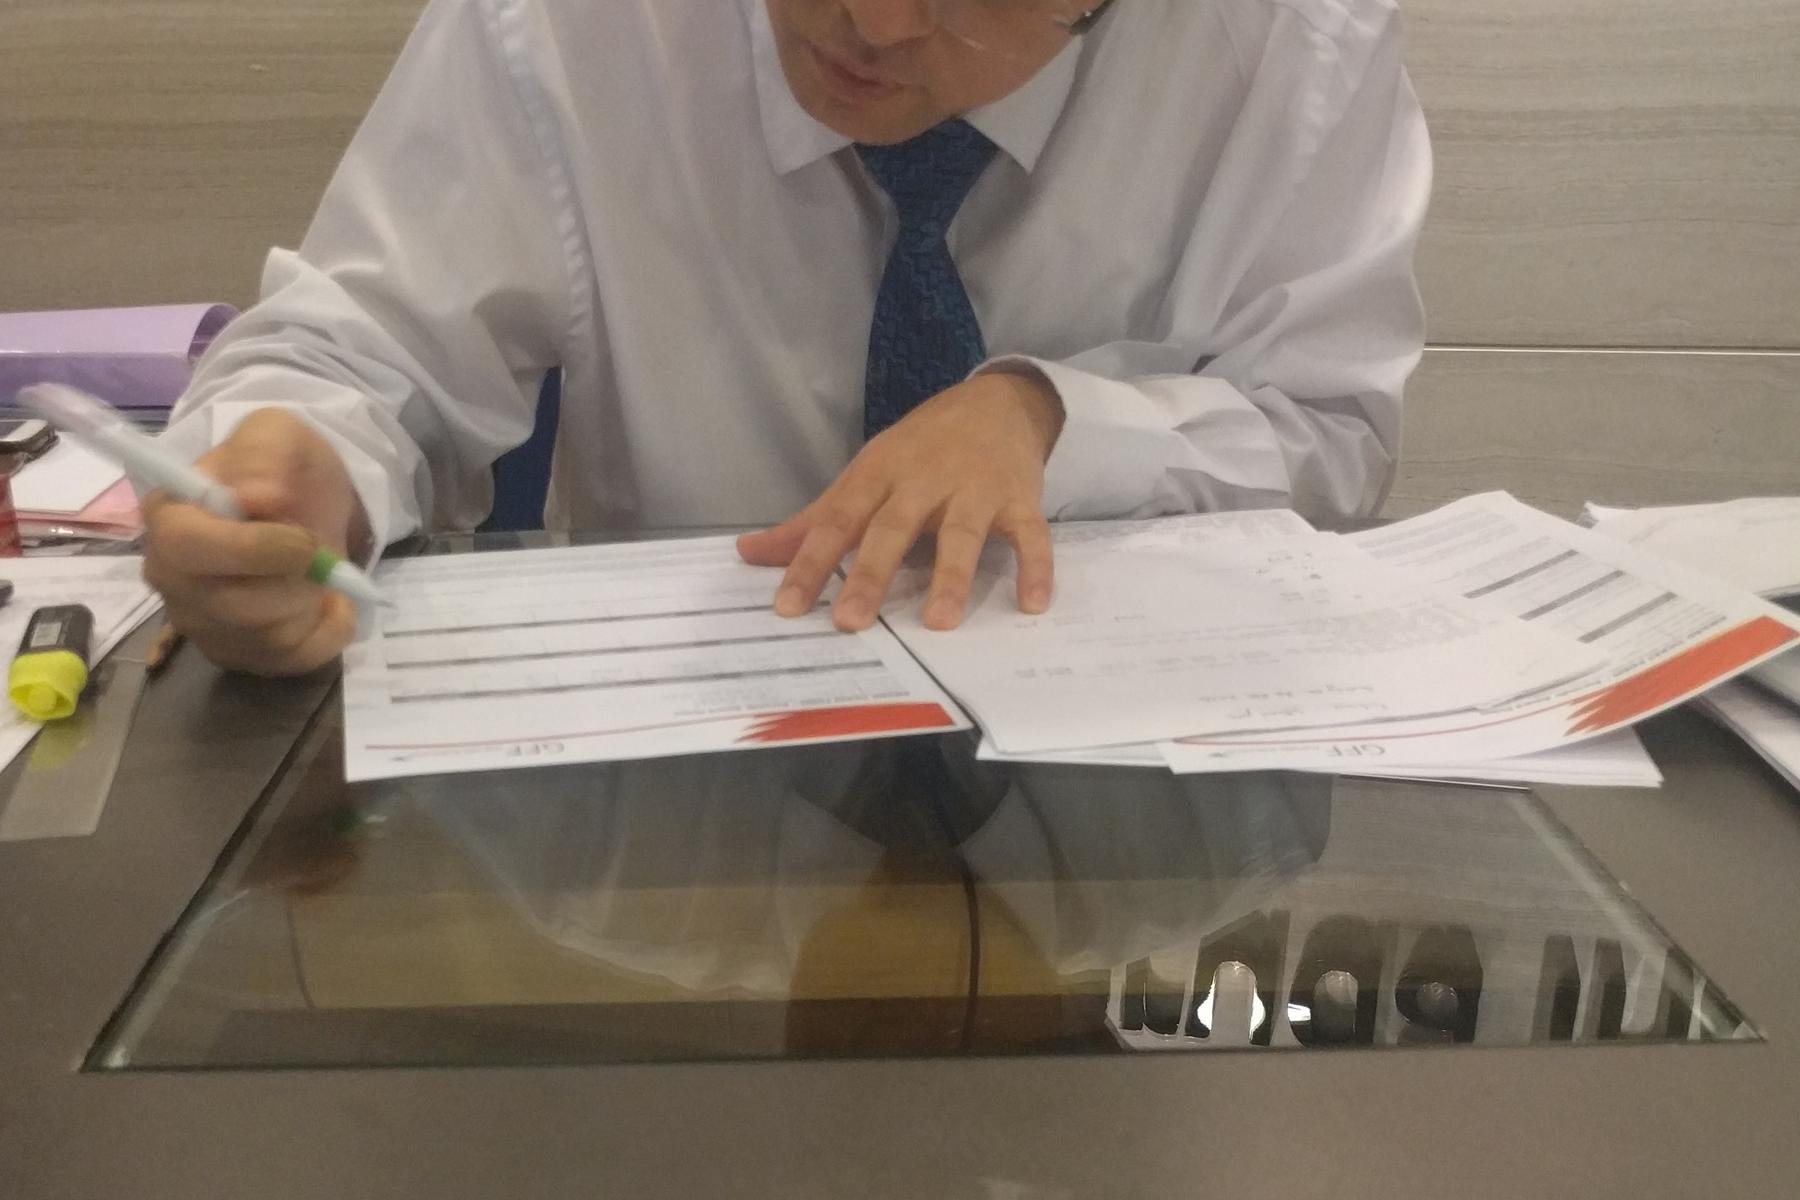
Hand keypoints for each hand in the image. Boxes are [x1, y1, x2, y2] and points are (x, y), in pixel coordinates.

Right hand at [141, 407, 369, 675]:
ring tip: (318, 572)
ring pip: (266, 637)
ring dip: (312, 602)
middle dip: (294, 581)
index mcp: (168, 518)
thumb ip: (265, 453)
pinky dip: (329, 633)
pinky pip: (292, 662)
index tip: (302, 540)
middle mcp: (170, 578)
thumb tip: (259, 496)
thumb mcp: (278, 435)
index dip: (253, 550)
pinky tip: (331, 604)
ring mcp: (201, 622)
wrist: (308, 505)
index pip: (187, 548)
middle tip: (319, 553)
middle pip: (231, 605)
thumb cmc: (283, 470)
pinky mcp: (238, 654)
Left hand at [738, 371, 1063, 631]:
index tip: (787, 606)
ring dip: (951, 577)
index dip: (809, 562)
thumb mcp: (865, 475)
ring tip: (939, 622)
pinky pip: (1030, 535)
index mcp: (879, 473)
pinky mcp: (1019, 498)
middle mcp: (924, 478)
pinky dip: (1035, 567)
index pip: (837, 520)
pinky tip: (1032, 604)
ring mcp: (975, 488)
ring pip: (962, 533)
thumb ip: (813, 521)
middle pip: (894, 527)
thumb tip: (749, 553)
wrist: (997, 401)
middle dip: (872, 574)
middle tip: (851, 621)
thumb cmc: (921, 448)